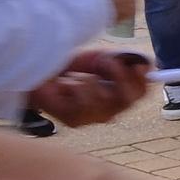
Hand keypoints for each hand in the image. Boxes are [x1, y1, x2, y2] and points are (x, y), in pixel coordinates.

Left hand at [32, 52, 152, 128]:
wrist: (35, 76)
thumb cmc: (66, 67)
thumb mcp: (97, 58)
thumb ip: (121, 59)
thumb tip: (144, 61)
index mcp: (117, 95)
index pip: (140, 93)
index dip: (143, 79)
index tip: (139, 64)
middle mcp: (108, 110)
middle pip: (129, 100)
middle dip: (120, 78)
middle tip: (109, 62)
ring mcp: (91, 117)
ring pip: (107, 101)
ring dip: (94, 81)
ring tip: (81, 74)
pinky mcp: (74, 121)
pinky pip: (85, 104)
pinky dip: (77, 89)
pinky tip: (67, 85)